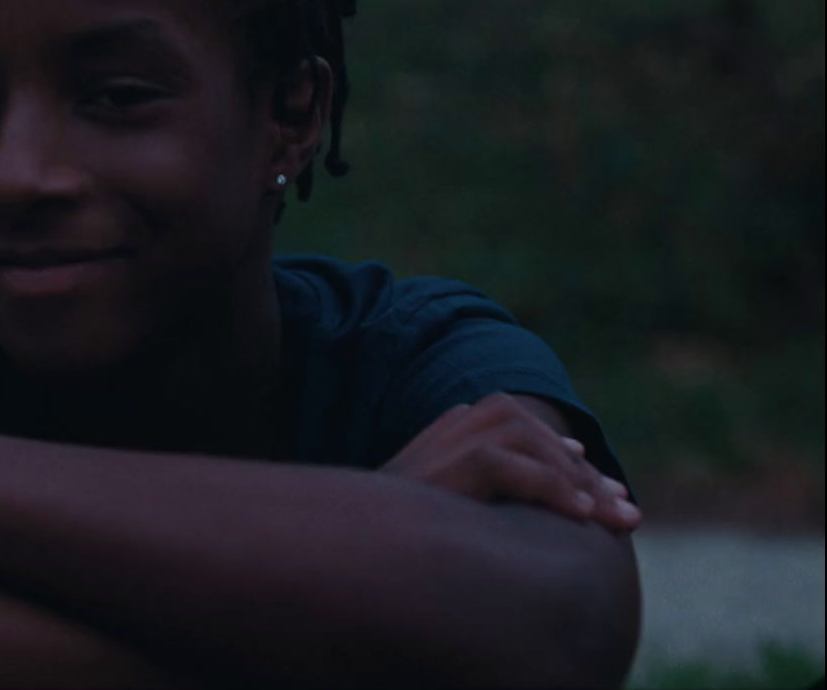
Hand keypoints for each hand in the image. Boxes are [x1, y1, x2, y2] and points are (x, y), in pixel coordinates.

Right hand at [380, 393, 640, 532]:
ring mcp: (440, 444)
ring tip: (606, 518)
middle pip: (524, 426)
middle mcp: (443, 430)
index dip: (565, 459)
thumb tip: (553, 501)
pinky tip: (576, 516)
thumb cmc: (402, 544)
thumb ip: (492, 496)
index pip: (517, 427)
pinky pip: (504, 463)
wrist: (348, 549)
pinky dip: (547, 486)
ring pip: (521, 435)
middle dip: (580, 470)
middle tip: (626, 513)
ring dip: (571, 477)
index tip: (606, 496)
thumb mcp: (453, 514)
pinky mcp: (444, 466)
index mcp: (447, 434)